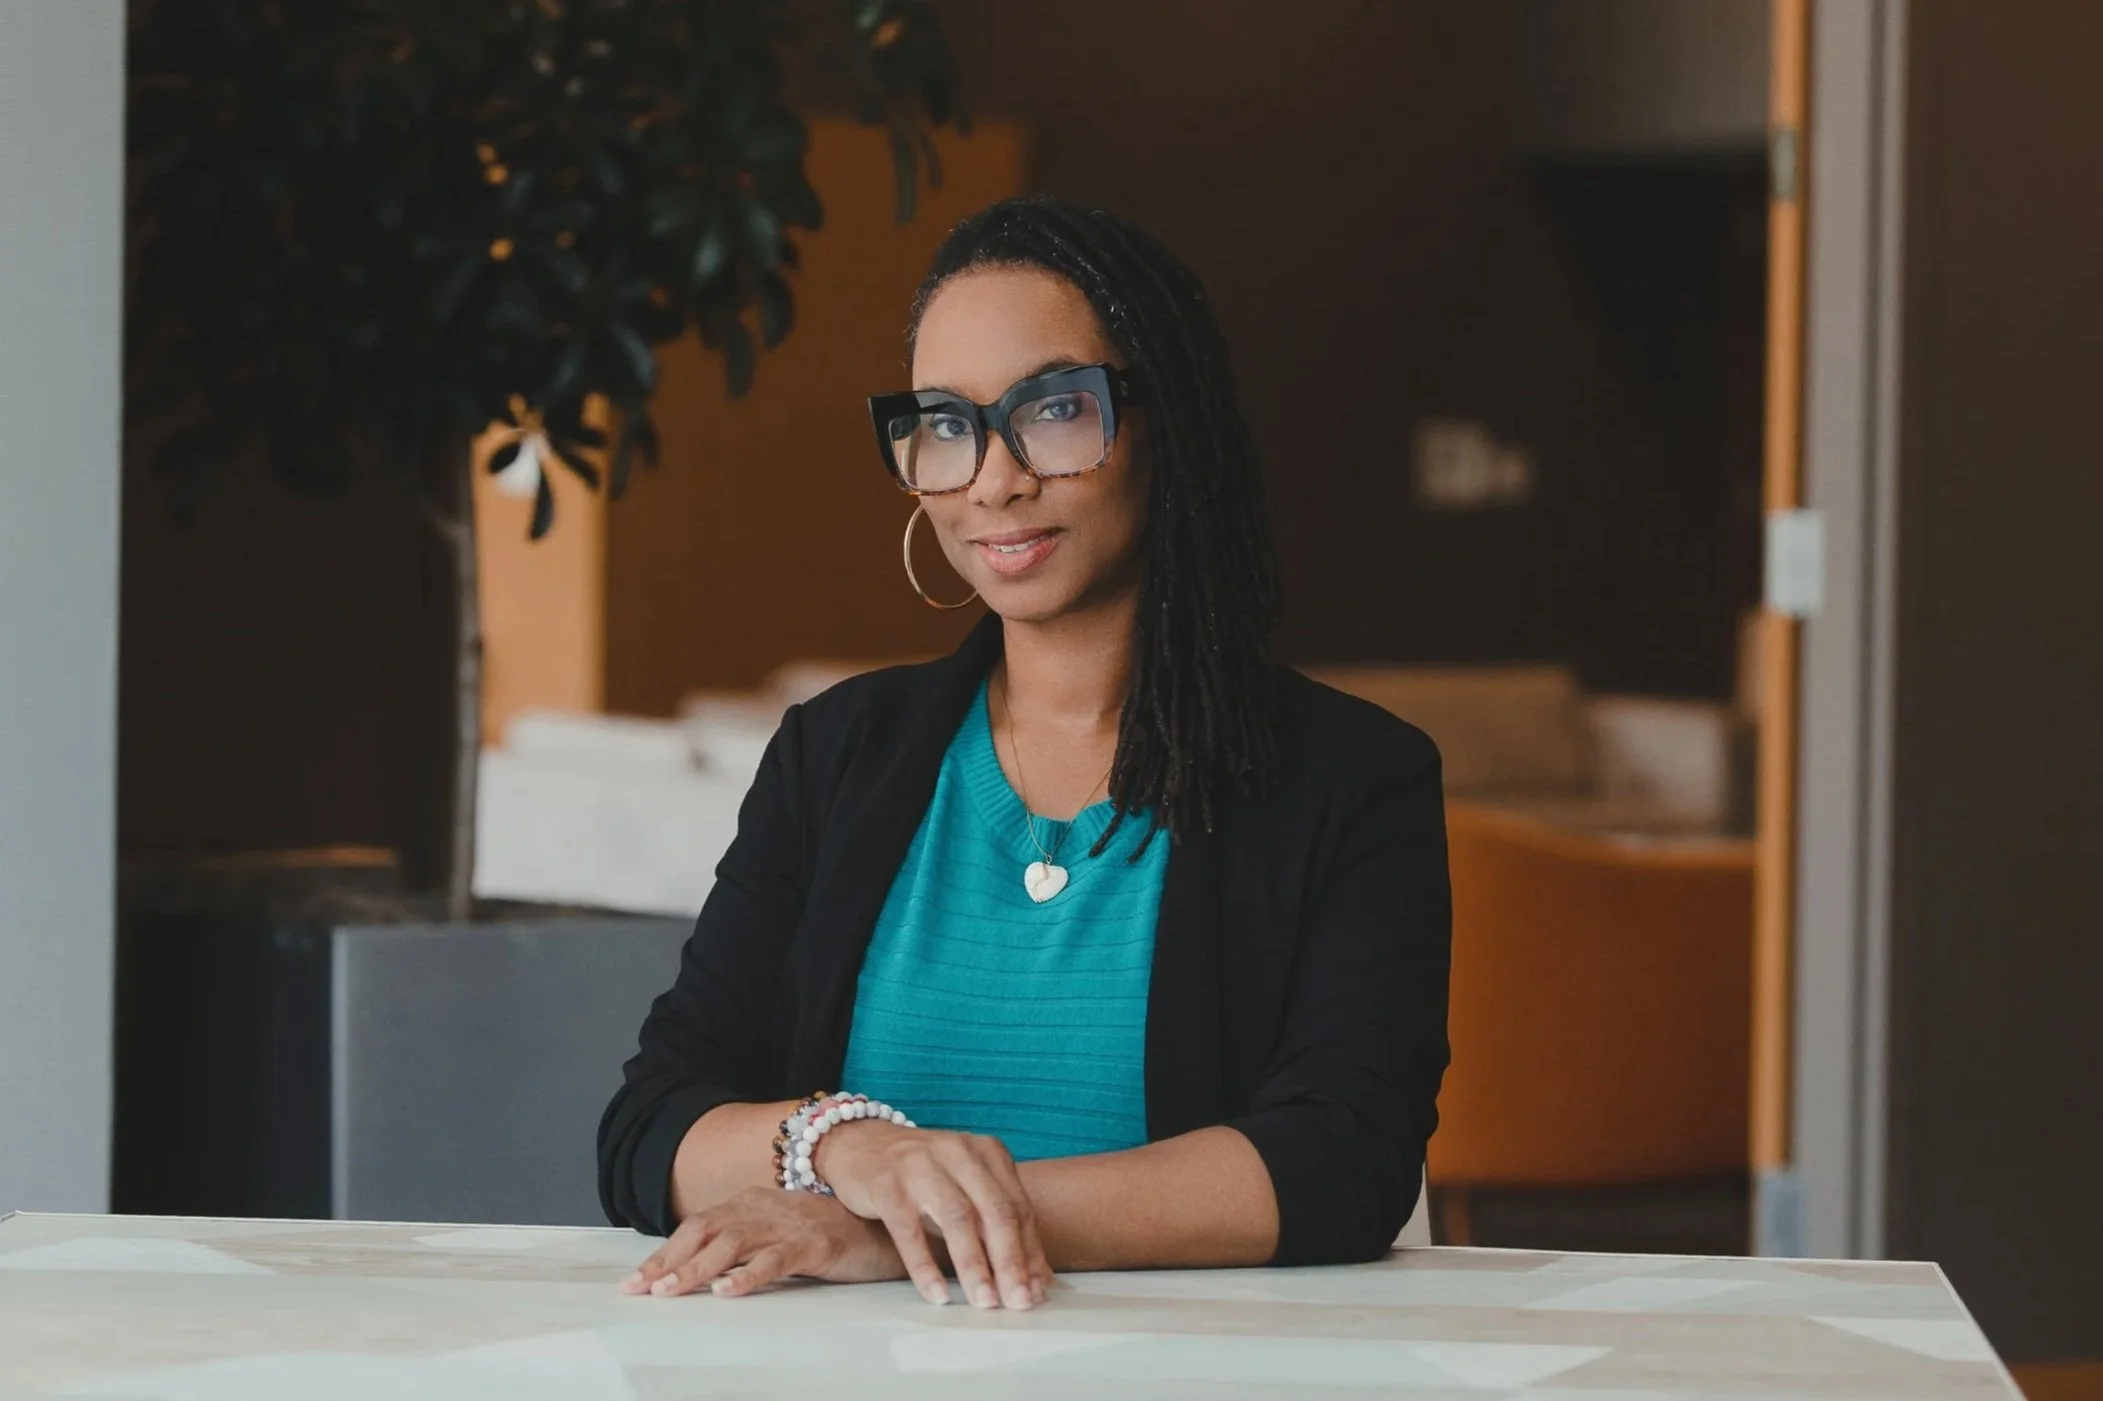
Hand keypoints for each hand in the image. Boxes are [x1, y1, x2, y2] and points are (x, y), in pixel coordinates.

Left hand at [621, 1187, 905, 1298]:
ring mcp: (787, 1225)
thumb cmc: (823, 1234)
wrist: (879, 1226)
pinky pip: (775, 1260)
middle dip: (668, 1261)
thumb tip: (695, 1271)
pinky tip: (728, 1291)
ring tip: (671, 1290)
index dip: (663, 1253)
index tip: (634, 1281)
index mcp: (749, 1204)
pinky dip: (748, 1275)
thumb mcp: (773, 1233)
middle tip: (640, 1288)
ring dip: (698, 1268)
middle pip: (704, 1232)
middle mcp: (762, 1209)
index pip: (696, 1227)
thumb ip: (739, 1244)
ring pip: (732, 1245)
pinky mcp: (812, 1244)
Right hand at [817, 1120, 1050, 1310]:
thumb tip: (1034, 1279)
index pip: (1018, 1207)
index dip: (1031, 1252)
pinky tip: (937, 1293)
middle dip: (1010, 1261)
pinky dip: (925, 1265)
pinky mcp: (886, 1184)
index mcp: (986, 1152)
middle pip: (995, 1211)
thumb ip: (996, 1226)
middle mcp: (958, 1153)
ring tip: (985, 1301)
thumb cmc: (923, 1174)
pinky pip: (909, 1230)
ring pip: (957, 1218)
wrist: (861, 1143)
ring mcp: (920, 1165)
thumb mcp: (965, 1188)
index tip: (1037, 1291)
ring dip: (975, 1265)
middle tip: (1019, 1301)